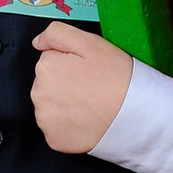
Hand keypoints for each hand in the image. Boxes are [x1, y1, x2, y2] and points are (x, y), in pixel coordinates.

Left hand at [30, 23, 134, 154]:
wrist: (135, 114)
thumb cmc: (116, 78)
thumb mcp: (90, 42)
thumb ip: (58, 34)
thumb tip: (38, 42)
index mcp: (45, 67)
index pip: (51, 60)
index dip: (71, 63)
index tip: (88, 70)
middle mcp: (38, 94)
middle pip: (48, 84)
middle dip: (66, 84)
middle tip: (92, 88)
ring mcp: (45, 120)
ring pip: (52, 106)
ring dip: (66, 105)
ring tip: (91, 104)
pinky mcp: (54, 139)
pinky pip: (57, 128)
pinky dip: (69, 125)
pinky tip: (86, 120)